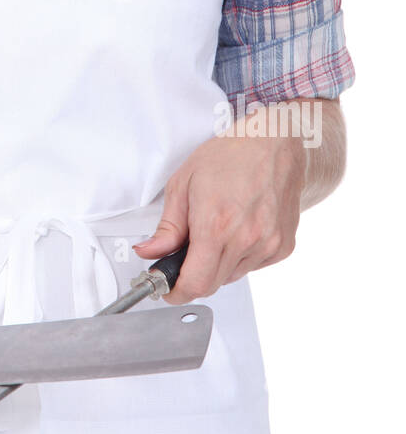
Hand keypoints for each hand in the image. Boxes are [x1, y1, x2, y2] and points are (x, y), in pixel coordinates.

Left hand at [131, 129, 304, 303]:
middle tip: (187, 250)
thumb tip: (149, 252)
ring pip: (233, 275)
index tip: (168, 289)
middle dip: (194, 274)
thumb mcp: (183, 183)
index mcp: (216, 225)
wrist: (274, 141)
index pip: (196, 283)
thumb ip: (167, 227)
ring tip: (219, 226)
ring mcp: (269, 245)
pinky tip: (240, 227)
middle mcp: (246, 239)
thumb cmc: (230, 155)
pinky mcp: (284, 246)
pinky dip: (241, 255)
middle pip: (213, 284)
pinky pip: (254, 265)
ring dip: (218, 263)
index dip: (177, 292)